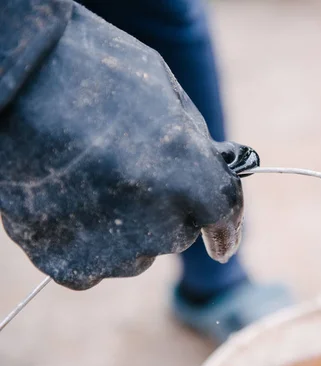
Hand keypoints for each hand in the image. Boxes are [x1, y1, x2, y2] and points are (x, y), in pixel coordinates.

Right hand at [0, 4, 256, 289]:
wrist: (15, 78)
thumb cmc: (94, 72)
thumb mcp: (167, 94)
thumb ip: (197, 144)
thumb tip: (213, 167)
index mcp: (193, 179)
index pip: (223, 216)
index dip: (227, 229)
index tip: (224, 245)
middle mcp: (160, 224)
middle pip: (178, 231)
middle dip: (166, 209)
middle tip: (129, 170)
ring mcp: (114, 251)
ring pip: (138, 252)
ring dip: (126, 228)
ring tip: (89, 179)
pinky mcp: (70, 265)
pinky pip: (95, 265)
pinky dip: (87, 242)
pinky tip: (66, 203)